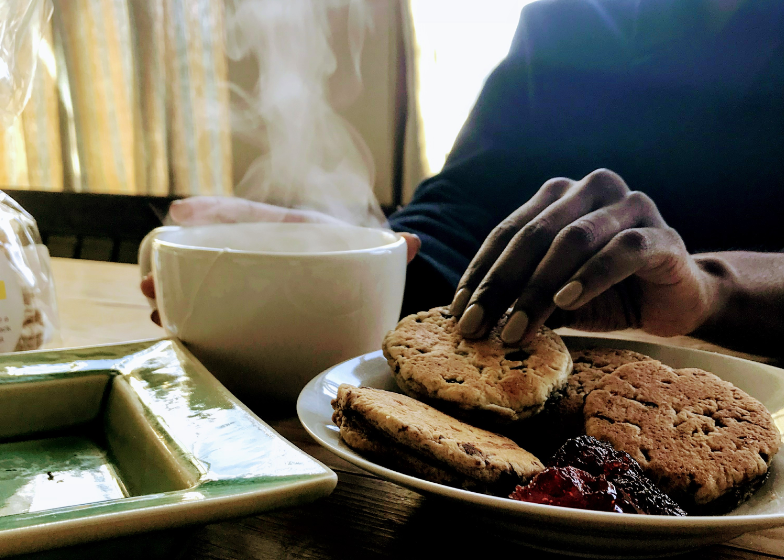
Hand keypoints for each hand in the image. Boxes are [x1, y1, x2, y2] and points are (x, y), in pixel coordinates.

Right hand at [142, 197, 421, 324]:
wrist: (363, 281)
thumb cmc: (357, 256)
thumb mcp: (367, 249)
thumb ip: (387, 246)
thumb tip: (414, 243)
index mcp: (285, 228)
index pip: (246, 214)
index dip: (214, 211)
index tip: (181, 211)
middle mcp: (260, 253)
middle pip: (211, 253)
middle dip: (177, 263)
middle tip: (149, 282)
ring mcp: (252, 281)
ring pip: (205, 283)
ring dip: (176, 295)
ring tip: (154, 310)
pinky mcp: (252, 309)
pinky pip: (217, 311)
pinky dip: (197, 321)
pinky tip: (177, 334)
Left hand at [449, 169, 718, 343]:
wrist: (675, 300)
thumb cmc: (607, 294)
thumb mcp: (554, 296)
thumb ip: (520, 296)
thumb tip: (470, 319)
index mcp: (558, 197)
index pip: (507, 233)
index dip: (480, 274)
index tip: (458, 313)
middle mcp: (590, 190)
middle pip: (533, 235)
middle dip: (500, 285)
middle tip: (478, 327)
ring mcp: (628, 206)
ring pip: (572, 240)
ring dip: (538, 288)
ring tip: (516, 328)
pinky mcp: (661, 234)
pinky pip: (622, 250)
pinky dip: (590, 276)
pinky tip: (567, 302)